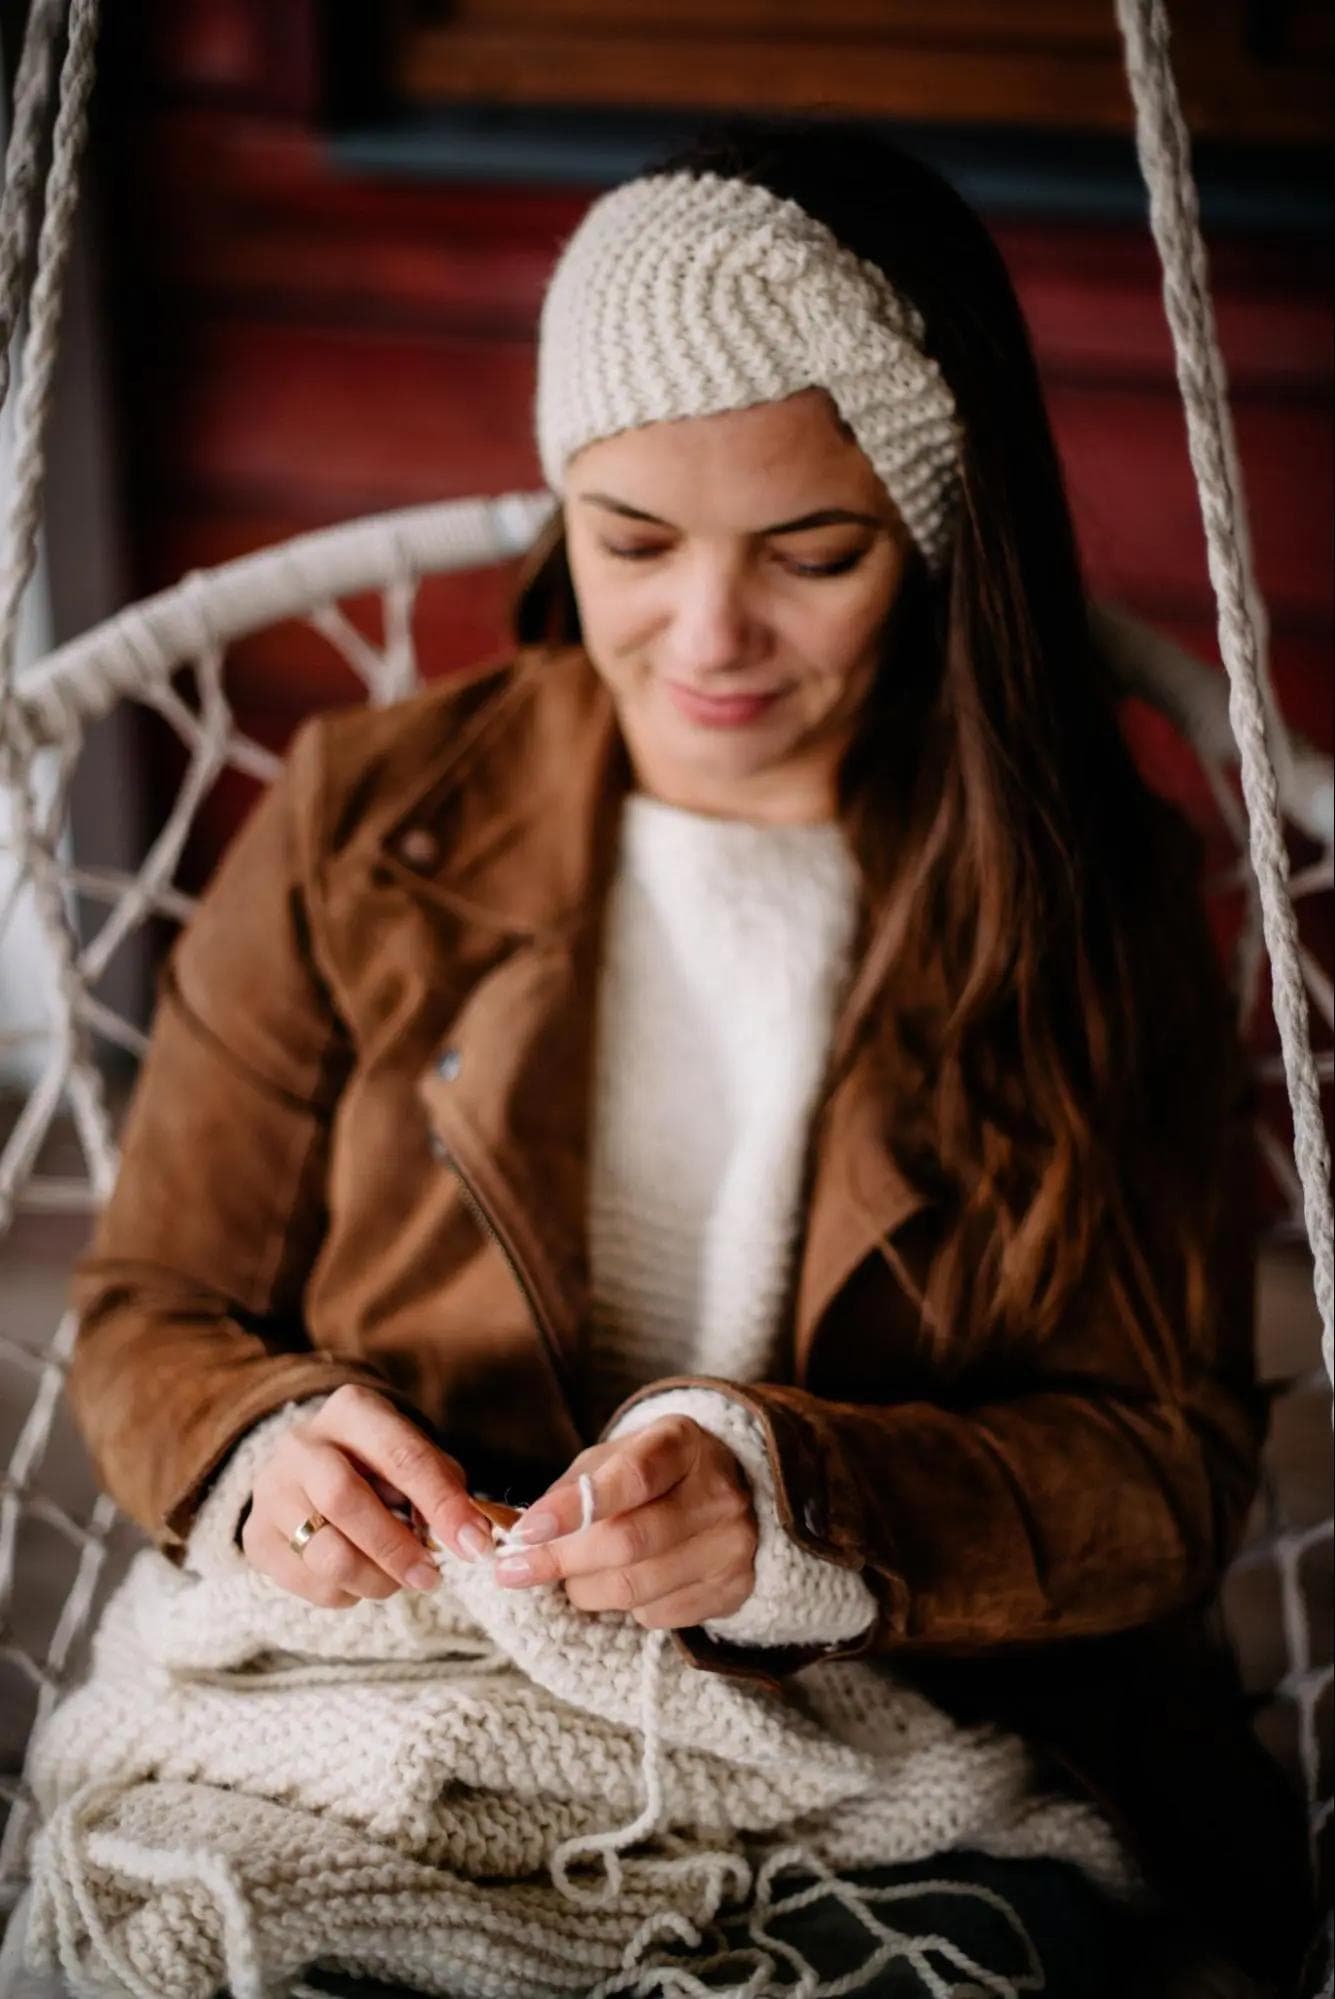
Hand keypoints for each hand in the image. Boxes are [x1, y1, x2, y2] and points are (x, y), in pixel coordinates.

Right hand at [242, 1384, 496, 1608]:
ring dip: (374, 1579)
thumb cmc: (378, 1463)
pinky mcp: (256, 1536)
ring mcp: (270, 1490)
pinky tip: (360, 1578)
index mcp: (351, 1411)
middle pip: (344, 1500)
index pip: (400, 1455)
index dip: (442, 1503)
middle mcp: (301, 1444)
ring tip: (399, 1581)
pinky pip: (306, 1582)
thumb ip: (444, 1486)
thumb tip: (471, 1535)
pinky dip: (345, 1593)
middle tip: (431, 1576)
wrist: (309, 1466)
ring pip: (323, 1552)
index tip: (474, 1544)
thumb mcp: (414, 1454)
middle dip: (396, 1548)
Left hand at [491, 1415, 757, 1629]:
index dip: (572, 1509)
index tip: (525, 1532)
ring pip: (636, 1589)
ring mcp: (732, 1545)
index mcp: (682, 1443)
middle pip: (628, 1542)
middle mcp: (718, 1492)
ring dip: (587, 1589)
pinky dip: (626, 1606)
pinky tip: (624, 1583)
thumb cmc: (653, 1473)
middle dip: (562, 1561)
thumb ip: (572, 1490)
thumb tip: (523, 1539)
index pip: (629, 1478)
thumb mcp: (613, 1458)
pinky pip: (658, 1616)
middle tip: (519, 1570)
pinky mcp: (735, 1589)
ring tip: (575, 1576)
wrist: (727, 1490)